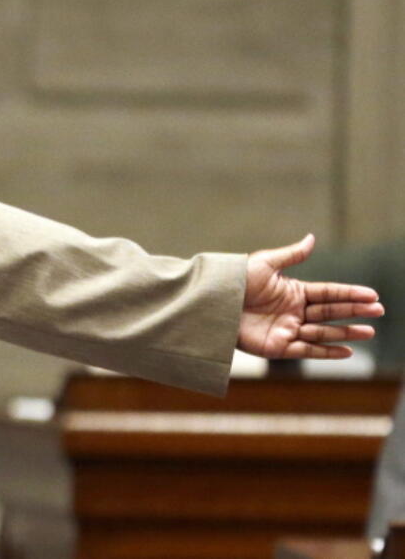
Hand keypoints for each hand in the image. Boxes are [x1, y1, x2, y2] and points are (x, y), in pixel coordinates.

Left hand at [239, 233, 383, 358]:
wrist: (212, 302)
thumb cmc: (235, 280)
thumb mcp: (265, 264)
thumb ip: (292, 255)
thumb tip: (312, 238)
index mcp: (293, 291)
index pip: (328, 293)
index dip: (350, 294)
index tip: (372, 295)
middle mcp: (293, 311)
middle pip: (330, 312)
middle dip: (354, 312)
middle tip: (379, 311)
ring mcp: (287, 329)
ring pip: (323, 332)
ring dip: (346, 333)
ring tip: (369, 332)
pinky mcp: (278, 347)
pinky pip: (307, 350)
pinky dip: (327, 352)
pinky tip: (347, 351)